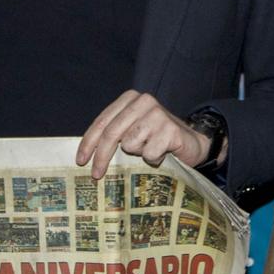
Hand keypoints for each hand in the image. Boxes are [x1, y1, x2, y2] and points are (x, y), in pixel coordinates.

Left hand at [75, 90, 209, 178]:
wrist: (192, 143)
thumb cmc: (156, 139)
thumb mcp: (133, 130)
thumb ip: (114, 133)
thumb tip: (86, 153)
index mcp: (130, 98)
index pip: (103, 121)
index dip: (89, 142)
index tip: (80, 160)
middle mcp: (144, 102)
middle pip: (113, 133)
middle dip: (101, 156)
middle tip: (95, 175)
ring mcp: (158, 114)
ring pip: (130, 144)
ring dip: (137, 154)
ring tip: (149, 151)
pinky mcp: (170, 130)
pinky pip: (149, 154)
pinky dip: (153, 159)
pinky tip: (162, 153)